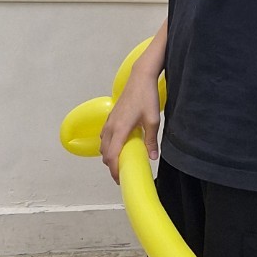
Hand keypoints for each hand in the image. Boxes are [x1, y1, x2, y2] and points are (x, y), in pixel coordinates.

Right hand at [99, 66, 160, 183]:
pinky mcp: (111, 117)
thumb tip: (152, 157)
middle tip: (122, 173)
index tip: (119, 179)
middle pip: (105, 152)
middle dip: (111, 165)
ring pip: (103, 144)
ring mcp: (109, 121)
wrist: (140, 78)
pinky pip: (104, 135)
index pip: (112, 155)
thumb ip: (151, 140)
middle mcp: (111, 126)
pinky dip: (108, 144)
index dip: (114, 170)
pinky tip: (119, 145)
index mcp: (120, 129)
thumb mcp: (153, 120)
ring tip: (121, 161)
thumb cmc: (146, 96)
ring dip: (109, 154)